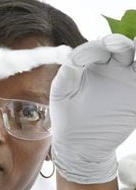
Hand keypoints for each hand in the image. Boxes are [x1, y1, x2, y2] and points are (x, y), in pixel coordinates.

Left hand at [50, 34, 135, 183]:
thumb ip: (68, 70)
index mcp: (94, 63)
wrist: (78, 143)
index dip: (98, 46)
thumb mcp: (61, 91)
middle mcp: (113, 68)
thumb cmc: (66, 115)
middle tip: (119, 47)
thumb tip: (77, 54)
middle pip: (124, 48)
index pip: (101, 46)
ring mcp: (128, 82)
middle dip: (122, 45)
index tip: (89, 56)